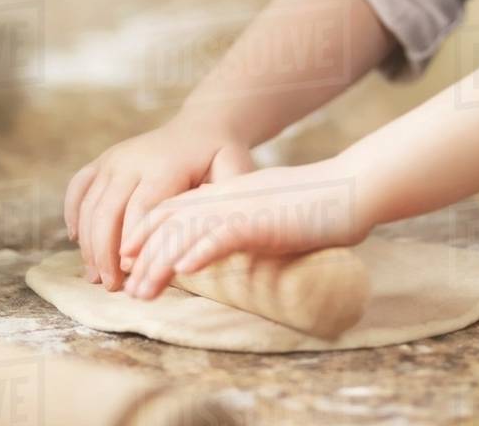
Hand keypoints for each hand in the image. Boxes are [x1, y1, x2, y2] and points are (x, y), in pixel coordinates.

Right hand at [63, 109, 255, 290]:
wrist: (202, 126)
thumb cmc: (221, 157)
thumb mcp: (234, 170)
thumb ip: (226, 199)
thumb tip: (214, 233)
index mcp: (165, 165)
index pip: (141, 207)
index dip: (133, 241)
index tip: (130, 271)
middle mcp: (133, 159)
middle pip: (107, 210)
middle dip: (104, 252)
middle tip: (112, 286)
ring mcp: (114, 158)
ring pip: (89, 203)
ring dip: (88, 243)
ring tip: (96, 277)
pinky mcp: (103, 160)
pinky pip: (78, 187)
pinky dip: (72, 214)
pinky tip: (77, 240)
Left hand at [119, 157, 374, 299]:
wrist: (350, 188)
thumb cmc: (313, 206)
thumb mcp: (264, 213)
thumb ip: (238, 225)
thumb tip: (217, 249)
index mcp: (227, 192)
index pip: (173, 209)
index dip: (146, 234)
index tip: (128, 263)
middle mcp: (227, 195)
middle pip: (172, 221)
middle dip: (144, 256)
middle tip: (128, 289)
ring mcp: (243, 205)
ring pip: (189, 230)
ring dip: (161, 262)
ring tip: (143, 290)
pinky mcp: (263, 218)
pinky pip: (225, 234)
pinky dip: (202, 250)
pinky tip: (185, 268)